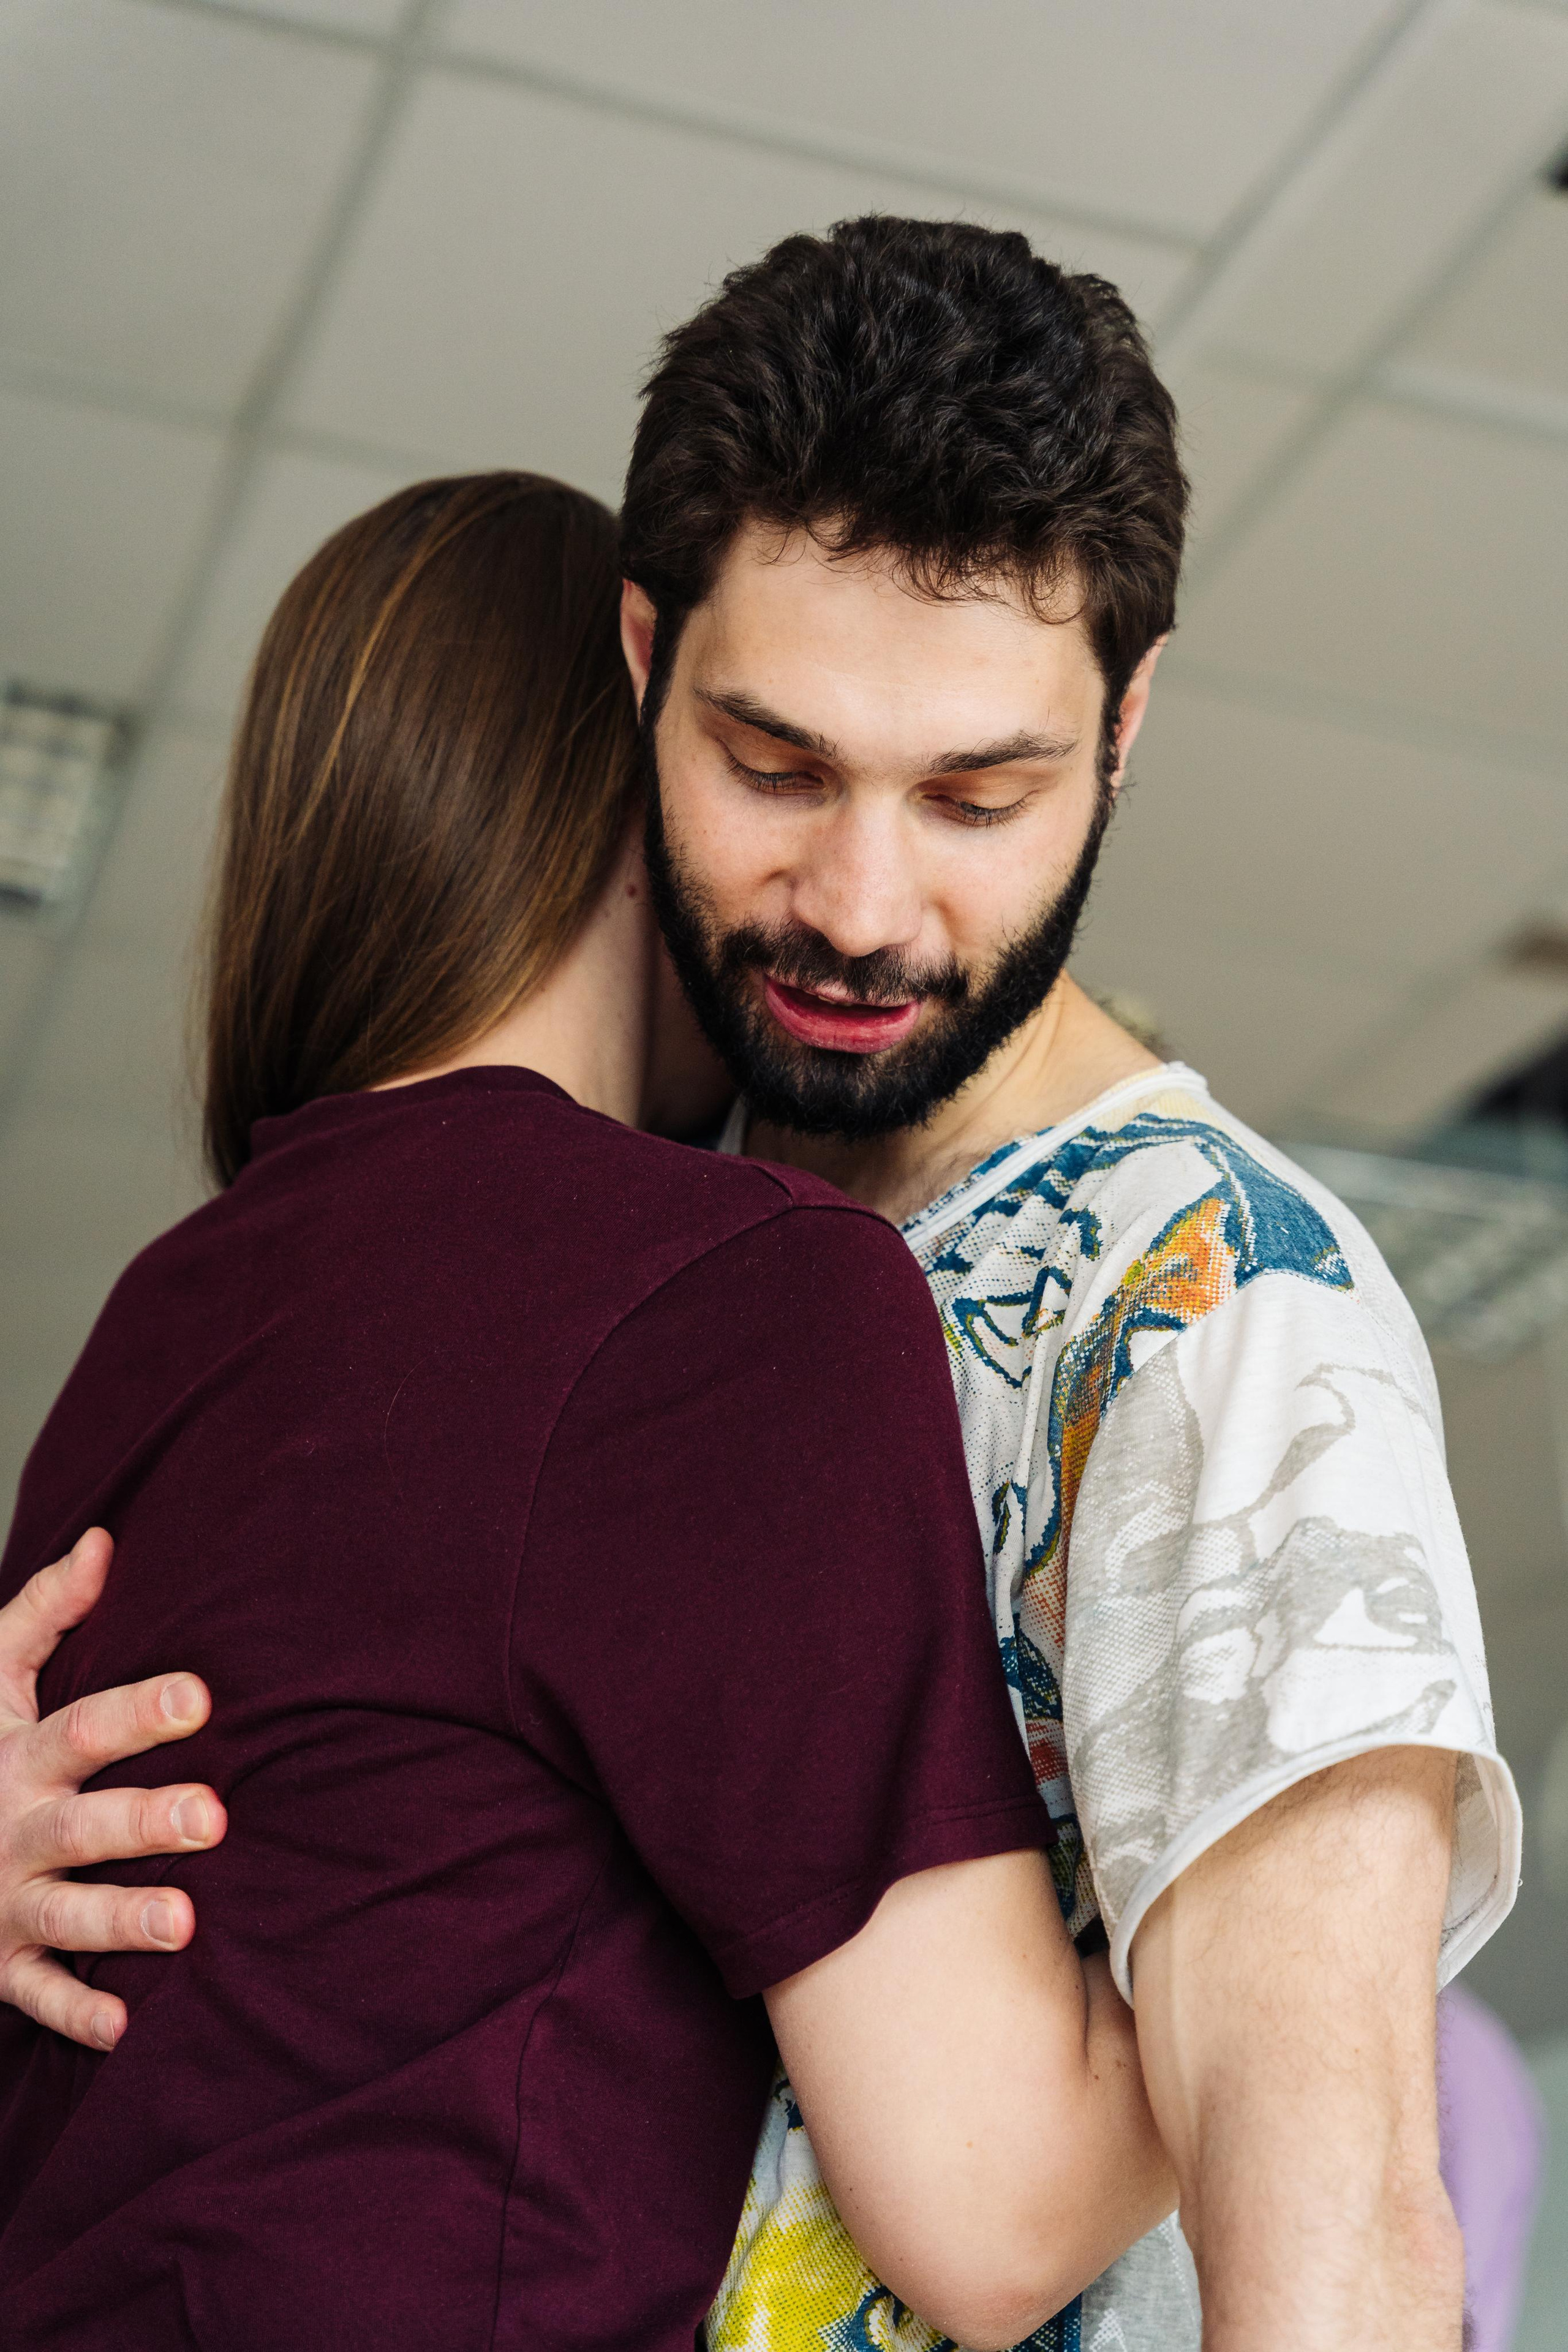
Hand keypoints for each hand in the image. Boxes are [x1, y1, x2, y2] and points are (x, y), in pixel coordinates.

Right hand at [0, 1528, 226, 2050]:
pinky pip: (34, 1995)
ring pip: (65, 1913)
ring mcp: (0, 1899)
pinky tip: (126, 2027)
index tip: (199, 1697)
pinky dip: (75, 2013)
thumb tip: (104, 1540)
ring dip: (123, 1921)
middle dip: (145, 1820)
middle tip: (215, 1815)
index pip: (80, 1727)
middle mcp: (11, 1827)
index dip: (136, 1710)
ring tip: (187, 1926)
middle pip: (82, 1824)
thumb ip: (43, 1611)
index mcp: (16, 1753)